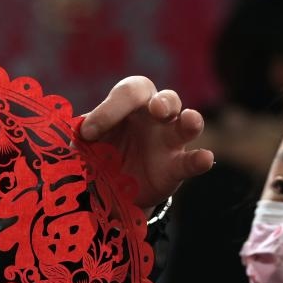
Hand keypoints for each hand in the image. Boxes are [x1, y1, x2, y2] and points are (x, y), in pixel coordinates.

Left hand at [80, 77, 211, 212]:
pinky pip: (192, 160)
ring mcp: (170, 140)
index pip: (129, 92)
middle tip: (155, 109)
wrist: (111, 189)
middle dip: (163, 102)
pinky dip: (200, 159)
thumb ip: (81, 135)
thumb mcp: (86, 142)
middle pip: (167, 98)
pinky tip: (204, 158)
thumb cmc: (101, 153)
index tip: (87, 133)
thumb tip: (78, 131)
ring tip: (189, 121)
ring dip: (190, 120)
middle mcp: (155, 116)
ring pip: (187, 122)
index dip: (109, 109)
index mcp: (131, 104)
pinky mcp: (177, 167)